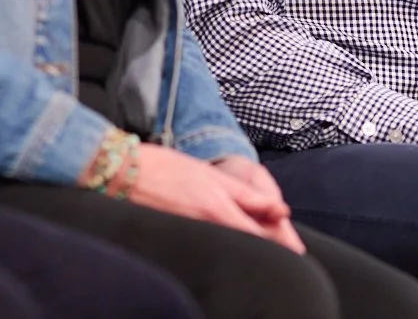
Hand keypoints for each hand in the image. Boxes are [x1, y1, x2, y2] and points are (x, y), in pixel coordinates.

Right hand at [128, 144, 306, 253]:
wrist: (122, 173)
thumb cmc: (167, 168)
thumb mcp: (212, 175)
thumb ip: (247, 195)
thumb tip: (281, 210)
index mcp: (219, 210)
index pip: (260, 237)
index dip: (280, 244)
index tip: (295, 250)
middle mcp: (207, 229)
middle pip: (247, 247)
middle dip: (266, 249)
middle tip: (283, 250)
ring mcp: (192, 237)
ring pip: (229, 248)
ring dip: (244, 246)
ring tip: (255, 241)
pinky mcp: (178, 240)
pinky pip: (207, 248)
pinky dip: (221, 247)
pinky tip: (223, 241)